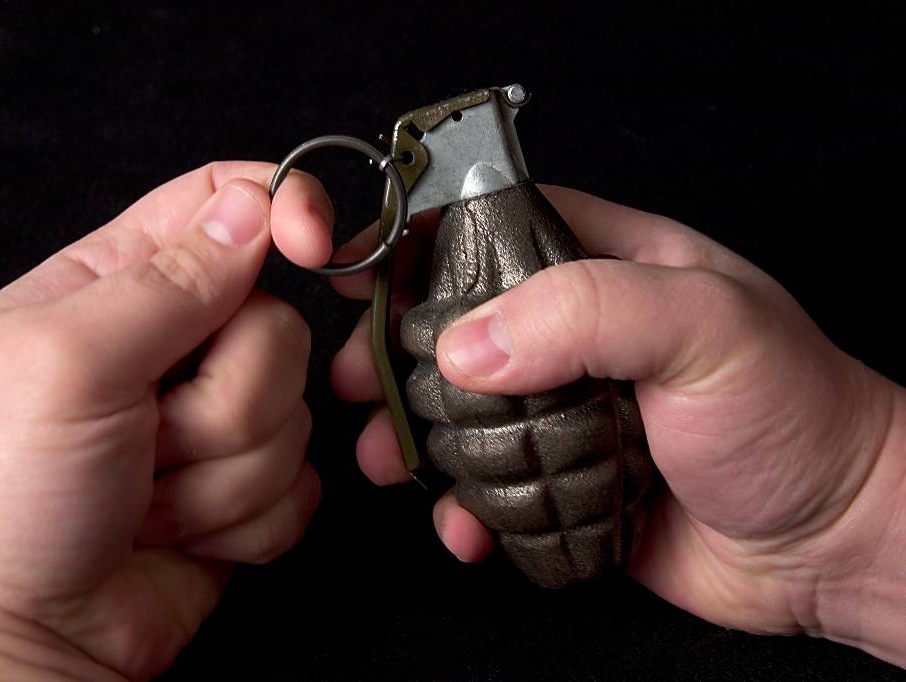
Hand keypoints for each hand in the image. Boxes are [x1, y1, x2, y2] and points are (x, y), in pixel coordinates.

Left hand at [0, 162, 334, 679]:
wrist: (22, 639)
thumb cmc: (6, 498)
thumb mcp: (65, 365)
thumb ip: (166, 281)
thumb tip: (252, 209)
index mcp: (117, 283)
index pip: (224, 203)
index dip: (286, 210)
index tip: (314, 246)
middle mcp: (175, 344)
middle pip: (278, 325)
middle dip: (224, 400)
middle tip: (146, 438)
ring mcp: (215, 419)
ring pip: (296, 413)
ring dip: (220, 476)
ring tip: (144, 499)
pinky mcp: (247, 487)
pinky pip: (302, 485)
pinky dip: (242, 522)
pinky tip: (177, 536)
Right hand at [275, 184, 905, 666]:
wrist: (835, 544)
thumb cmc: (795, 414)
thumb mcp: (705, 325)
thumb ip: (584, 312)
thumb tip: (464, 346)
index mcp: (609, 265)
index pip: (493, 227)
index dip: (418, 241)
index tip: (356, 269)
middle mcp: (580, 335)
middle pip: (457, 325)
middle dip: (395, 353)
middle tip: (350, 379)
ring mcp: (568, 412)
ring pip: (462, 411)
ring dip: (412, 435)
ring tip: (384, 459)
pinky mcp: (566, 486)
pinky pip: (491, 490)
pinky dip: (464, 510)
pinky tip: (464, 529)